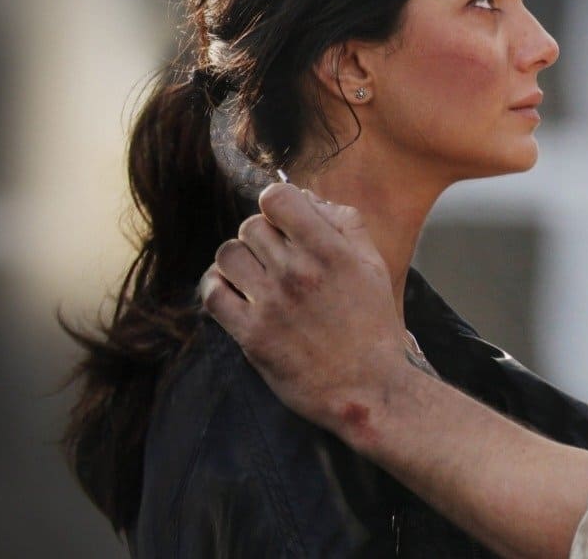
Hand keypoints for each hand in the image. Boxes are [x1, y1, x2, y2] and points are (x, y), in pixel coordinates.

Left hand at [200, 182, 408, 438]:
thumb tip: (309, 200)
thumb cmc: (374, 327)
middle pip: (250, 225)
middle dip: (262, 236)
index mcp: (329, 250)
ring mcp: (271, 304)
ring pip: (228, 254)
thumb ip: (345, 224)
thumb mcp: (373, 266)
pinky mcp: (252, 336)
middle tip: (275, 256)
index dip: (277, 203)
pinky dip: (218, 287)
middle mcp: (297, 272)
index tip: (283, 220)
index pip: (277, 197)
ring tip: (253, 275)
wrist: (368, 389)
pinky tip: (235, 293)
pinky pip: (214, 293)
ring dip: (239, 260)